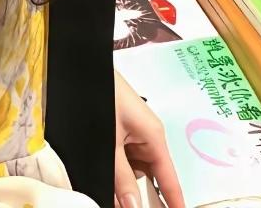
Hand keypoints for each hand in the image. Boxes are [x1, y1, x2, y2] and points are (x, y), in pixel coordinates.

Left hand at [113, 70, 184, 207]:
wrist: (84, 66)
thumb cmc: (103, 97)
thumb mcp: (111, 143)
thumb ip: (121, 178)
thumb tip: (134, 207)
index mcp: (153, 138)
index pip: (169, 179)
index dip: (175, 202)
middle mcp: (147, 137)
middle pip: (148, 176)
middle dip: (136, 192)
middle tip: (120, 201)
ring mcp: (133, 133)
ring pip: (132, 168)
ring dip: (120, 180)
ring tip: (105, 180)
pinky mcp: (120, 130)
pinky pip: (122, 157)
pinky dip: (114, 167)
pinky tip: (102, 170)